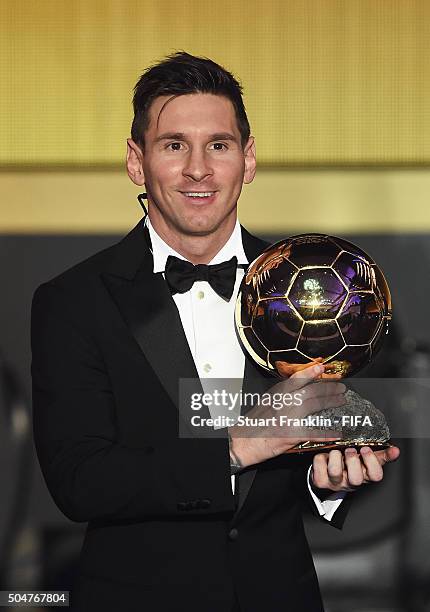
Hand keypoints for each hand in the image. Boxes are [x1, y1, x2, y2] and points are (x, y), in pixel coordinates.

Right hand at [229, 362, 344, 468]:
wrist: (241, 441)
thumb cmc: (252, 424)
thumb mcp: (265, 402)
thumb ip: (281, 396)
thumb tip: (299, 390)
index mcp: (276, 394)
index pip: (296, 379)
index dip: (311, 372)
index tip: (322, 368)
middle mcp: (282, 402)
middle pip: (310, 391)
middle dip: (328, 388)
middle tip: (340, 388)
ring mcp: (287, 417)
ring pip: (314, 406)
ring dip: (330, 403)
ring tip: (341, 402)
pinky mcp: (290, 434)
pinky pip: (313, 432)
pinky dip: (327, 432)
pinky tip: (336, 432)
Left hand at [311, 445, 400, 492]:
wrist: (329, 474)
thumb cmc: (350, 465)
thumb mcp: (366, 460)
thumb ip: (381, 455)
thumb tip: (396, 450)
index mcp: (365, 476)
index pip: (375, 476)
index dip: (371, 462)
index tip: (366, 449)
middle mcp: (351, 482)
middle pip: (356, 478)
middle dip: (352, 460)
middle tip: (350, 450)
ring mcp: (335, 483)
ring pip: (335, 471)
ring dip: (335, 456)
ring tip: (336, 452)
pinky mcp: (320, 481)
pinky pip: (319, 464)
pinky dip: (321, 457)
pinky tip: (325, 457)